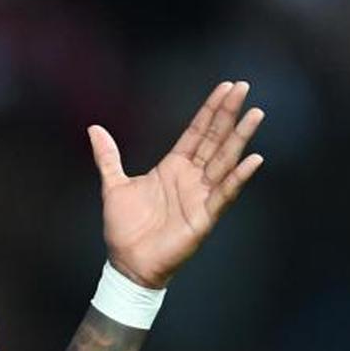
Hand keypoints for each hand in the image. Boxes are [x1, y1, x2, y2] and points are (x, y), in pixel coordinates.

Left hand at [88, 80, 264, 288]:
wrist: (127, 262)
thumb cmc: (125, 228)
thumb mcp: (113, 185)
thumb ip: (108, 157)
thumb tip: (94, 129)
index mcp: (172, 167)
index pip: (196, 132)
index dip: (210, 109)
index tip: (226, 87)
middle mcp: (191, 178)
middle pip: (214, 139)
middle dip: (228, 114)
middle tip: (243, 88)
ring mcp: (200, 196)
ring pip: (224, 161)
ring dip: (240, 138)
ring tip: (255, 115)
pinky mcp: (204, 217)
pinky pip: (224, 194)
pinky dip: (238, 178)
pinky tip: (253, 160)